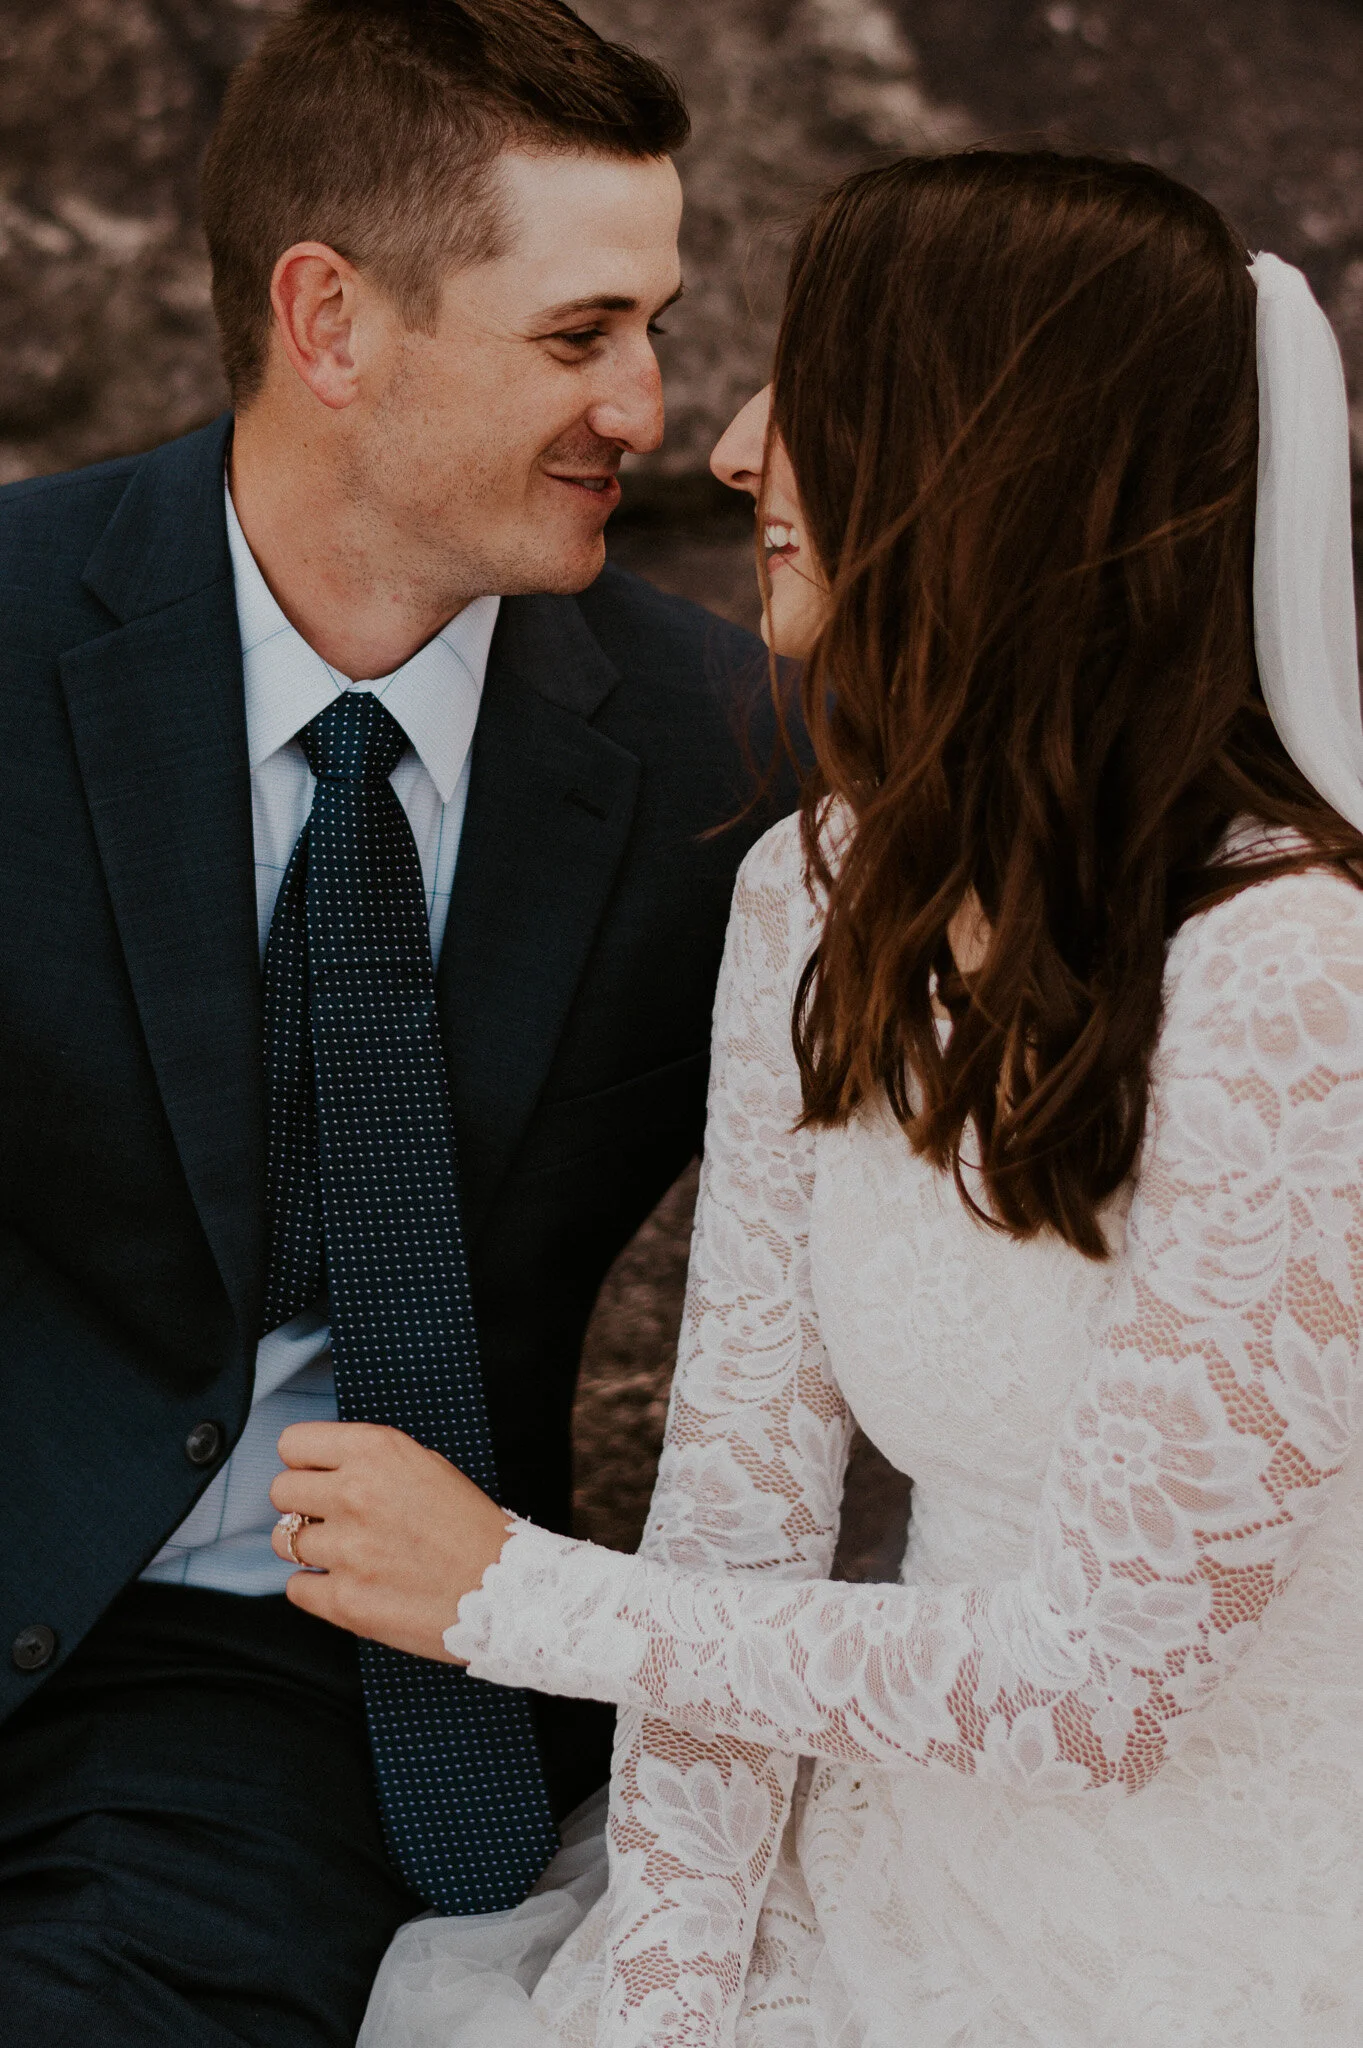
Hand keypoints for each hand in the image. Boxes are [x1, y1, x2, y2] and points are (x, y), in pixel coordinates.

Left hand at [269, 1421, 512, 1660]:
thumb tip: (322, 1466)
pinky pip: (296, 1587)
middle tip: (333, 1518)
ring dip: (309, 1547)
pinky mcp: (345, 1600)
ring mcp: (347, 1550)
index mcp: (376, 1451)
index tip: (317, 1475)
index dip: (304, 1462)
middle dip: (302, 1504)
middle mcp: (355, 1493)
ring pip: (284, 1541)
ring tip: (347, 1553)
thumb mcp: (426, 1465)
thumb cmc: (470, 1528)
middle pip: (280, 1491)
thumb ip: (370, 1460)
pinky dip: (317, 1588)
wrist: (505, 1590)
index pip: (292, 1443)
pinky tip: (351, 1583)